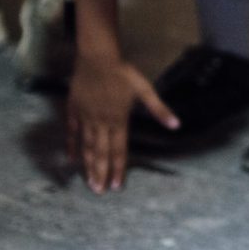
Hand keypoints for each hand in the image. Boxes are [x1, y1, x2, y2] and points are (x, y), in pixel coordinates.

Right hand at [67, 54, 174, 193]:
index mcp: (119, 120)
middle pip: (101, 153)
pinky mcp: (74, 111)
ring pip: (87, 146)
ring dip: (88, 165)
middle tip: (99, 192)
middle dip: (100, 173)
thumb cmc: (122, 73)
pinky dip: (72, 146)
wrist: (97, 57)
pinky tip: (72, 159)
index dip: (118, 168)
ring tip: (88, 182)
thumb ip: (159, 109)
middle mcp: (101, 122)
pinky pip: (72, 132)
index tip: (116, 186)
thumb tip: (176, 124)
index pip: (119, 150)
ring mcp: (86, 118)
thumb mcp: (144, 89)